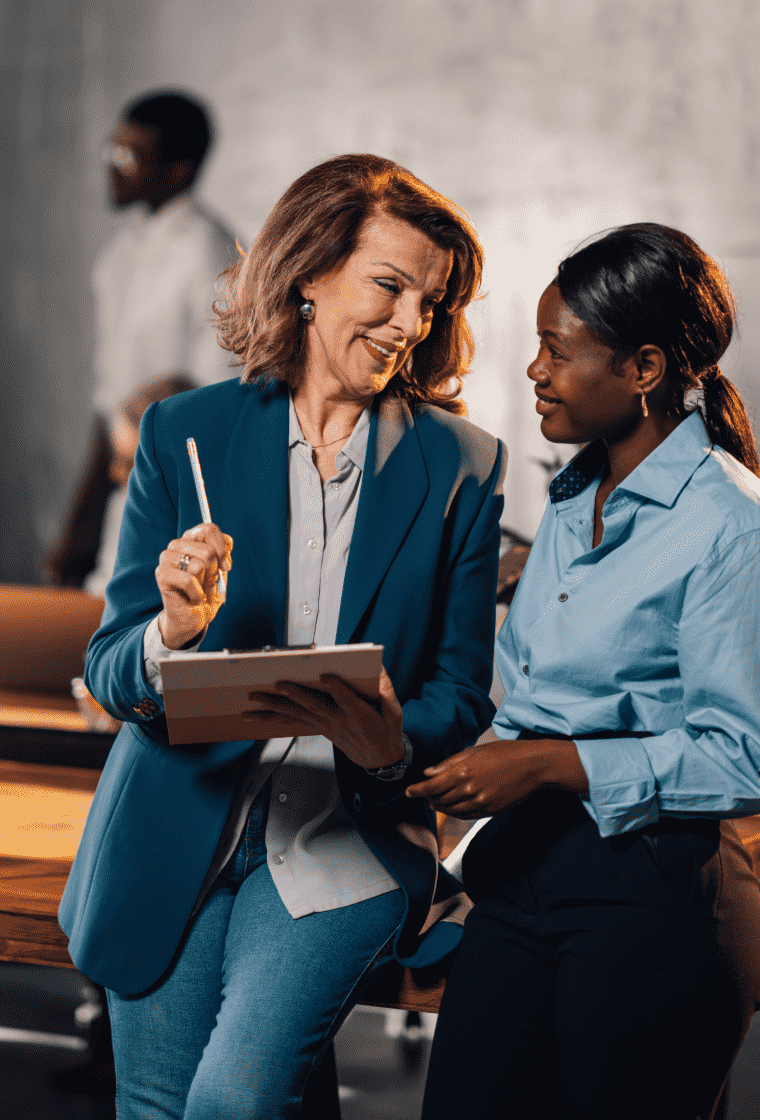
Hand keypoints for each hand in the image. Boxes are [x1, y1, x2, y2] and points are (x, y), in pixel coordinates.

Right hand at [155, 523, 232, 648]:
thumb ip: (225, 553)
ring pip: (198, 564)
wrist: (193, 618)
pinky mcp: (161, 574)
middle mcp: (177, 545)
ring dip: (204, 584)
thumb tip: (228, 542)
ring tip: (198, 590)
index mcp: (191, 539)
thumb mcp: (221, 571)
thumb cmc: (206, 592)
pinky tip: (193, 598)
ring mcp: (167, 558)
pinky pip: (188, 579)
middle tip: (207, 583)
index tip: (226, 567)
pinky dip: (196, 594)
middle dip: (214, 572)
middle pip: (207, 550)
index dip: (222, 549)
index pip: (209, 528)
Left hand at [247, 665, 404, 769]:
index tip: (327, 677)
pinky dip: (272, 718)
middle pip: (314, 705)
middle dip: (295, 694)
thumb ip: (385, 689)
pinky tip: (256, 716)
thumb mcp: (393, 712)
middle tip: (280, 684)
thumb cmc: (384, 731)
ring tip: (255, 698)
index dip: (337, 689)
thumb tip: (377, 667)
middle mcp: (338, 720)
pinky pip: (292, 722)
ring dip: (274, 706)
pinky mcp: (317, 727)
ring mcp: (325, 725)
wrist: (377, 758)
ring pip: (297, 714)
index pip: (347, 699)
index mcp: (359, 714)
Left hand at [405, 735, 587, 818]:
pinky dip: (456, 812)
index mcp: (464, 771)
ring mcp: (480, 802)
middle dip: (428, 798)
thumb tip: (429, 772)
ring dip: (440, 806)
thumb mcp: (475, 751)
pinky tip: (453, 807)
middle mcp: (469, 790)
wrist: (533, 766)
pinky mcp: (490, 810)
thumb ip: (450, 763)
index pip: (431, 786)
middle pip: (439, 800)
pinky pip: (466, 816)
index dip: (417, 791)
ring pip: (451, 810)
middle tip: (423, 794)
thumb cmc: (505, 753)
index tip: (408, 792)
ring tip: (436, 801)